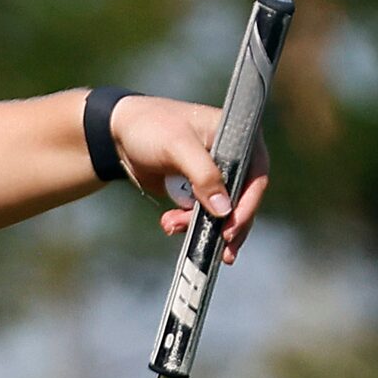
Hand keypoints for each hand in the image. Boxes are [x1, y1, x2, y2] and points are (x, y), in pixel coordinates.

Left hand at [110, 95, 271, 260]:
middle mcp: (234, 156)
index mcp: (238, 135)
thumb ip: (203, 175)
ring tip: (173, 225)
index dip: (247, 205)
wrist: (121, 134)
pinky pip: (205, 215)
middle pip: (244, 199)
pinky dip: (189, 223)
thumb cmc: (151, 127)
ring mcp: (218, 175)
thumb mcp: (178, 147)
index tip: (231, 229)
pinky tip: (170, 223)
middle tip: (219, 250)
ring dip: (204, 227)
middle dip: (228, 226)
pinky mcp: (200, 190)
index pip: (256, 175)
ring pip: (224, 212)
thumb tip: (224, 210)